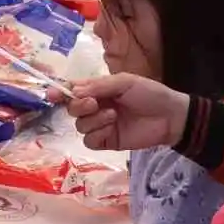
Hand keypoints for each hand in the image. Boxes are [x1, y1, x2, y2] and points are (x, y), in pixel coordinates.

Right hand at [63, 73, 189, 150]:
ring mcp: (100, 125)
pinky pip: (89, 141)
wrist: (170, 116)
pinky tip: (112, 128)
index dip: (60, 92)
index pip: (72, 90)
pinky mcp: (107, 142)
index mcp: (97, 90)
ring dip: (93, 120)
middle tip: (95, 103)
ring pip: (80, 126)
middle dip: (79, 106)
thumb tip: (72, 92)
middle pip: (72, 109)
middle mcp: (95, 107)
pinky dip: (98, 134)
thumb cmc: (149, 93)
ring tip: (113, 116)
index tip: (52, 95)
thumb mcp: (124, 82)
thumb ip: (97, 86)